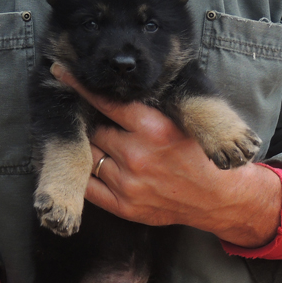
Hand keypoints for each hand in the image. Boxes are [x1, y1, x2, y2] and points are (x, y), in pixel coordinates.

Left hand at [50, 64, 281, 247]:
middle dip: (95, 126)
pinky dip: (85, 176)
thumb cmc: (199, 156)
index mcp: (153, 129)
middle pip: (96, 132)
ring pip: (90, 158)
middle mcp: (137, 156)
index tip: (63, 74)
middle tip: (98, 125)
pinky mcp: (125, 207)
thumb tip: (112, 95)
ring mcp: (128, 184)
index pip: (107, 103)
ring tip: (101, 147)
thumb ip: (148, 111)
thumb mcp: (180, 123)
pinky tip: (87, 168)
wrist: (218, 198)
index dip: (83, 89)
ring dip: (92, 150)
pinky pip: (90, 189)